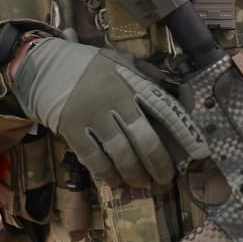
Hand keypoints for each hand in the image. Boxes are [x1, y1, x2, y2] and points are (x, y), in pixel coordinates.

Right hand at [12, 38, 209, 186]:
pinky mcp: (72, 129)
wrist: (43, 65)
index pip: (165, 109)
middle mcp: (116, 99)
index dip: (184, 132)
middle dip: (159, 164)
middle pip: (144, 139)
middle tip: (165, 178)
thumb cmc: (86, 64)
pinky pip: (94, 159)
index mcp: (131, 81)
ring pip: (121, 153)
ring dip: (134, 173)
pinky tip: (114, 181)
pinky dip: (106, 174)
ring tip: (142, 182)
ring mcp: (93, 115)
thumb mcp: (118, 59)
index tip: (199, 152)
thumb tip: (174, 87)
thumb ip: (146, 73)